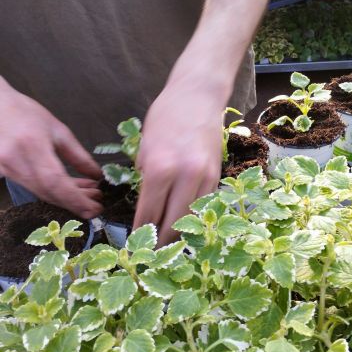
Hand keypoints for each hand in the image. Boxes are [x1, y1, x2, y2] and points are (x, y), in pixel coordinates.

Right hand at [0, 78, 102, 217]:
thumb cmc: (27, 114)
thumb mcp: (58, 130)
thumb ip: (78, 156)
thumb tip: (97, 175)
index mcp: (32, 146)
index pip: (55, 182)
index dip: (76, 199)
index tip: (95, 209)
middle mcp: (16, 162)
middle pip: (49, 192)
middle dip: (76, 202)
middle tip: (98, 202)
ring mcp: (6, 170)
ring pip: (42, 192)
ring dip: (67, 197)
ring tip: (90, 193)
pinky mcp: (4, 174)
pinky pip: (34, 188)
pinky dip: (54, 191)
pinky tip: (71, 188)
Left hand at [133, 76, 222, 245]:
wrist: (199, 96)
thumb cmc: (166, 116)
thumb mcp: (145, 146)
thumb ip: (146, 177)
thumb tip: (148, 203)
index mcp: (160, 169)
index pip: (148, 213)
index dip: (140, 232)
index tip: (134, 245)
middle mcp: (185, 177)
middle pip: (173, 223)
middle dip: (160, 242)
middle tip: (151, 255)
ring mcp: (205, 177)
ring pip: (192, 218)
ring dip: (180, 234)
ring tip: (169, 246)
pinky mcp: (217, 175)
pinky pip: (205, 204)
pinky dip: (194, 217)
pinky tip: (187, 224)